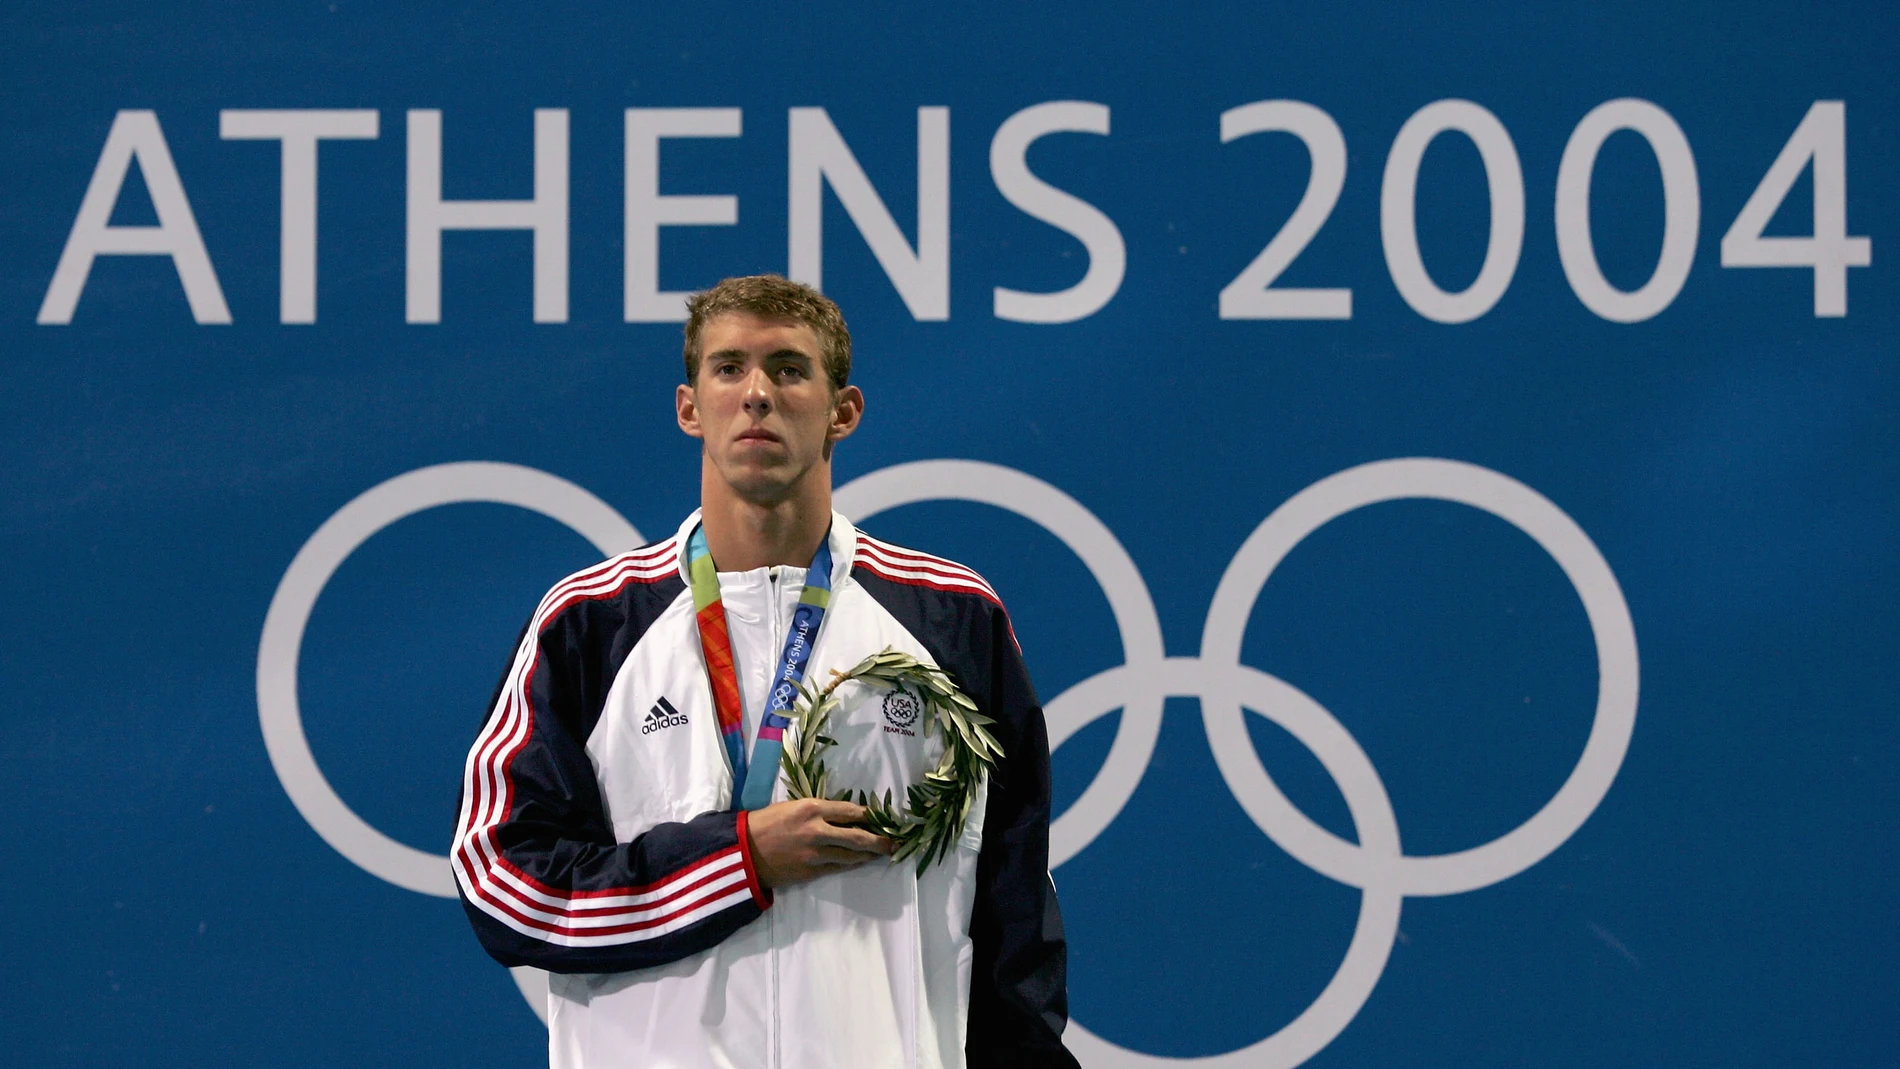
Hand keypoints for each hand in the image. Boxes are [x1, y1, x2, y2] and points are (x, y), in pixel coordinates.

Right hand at [746, 798, 892, 887]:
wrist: (743, 851)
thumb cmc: (766, 822)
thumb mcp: (793, 807)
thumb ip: (819, 810)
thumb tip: (844, 815)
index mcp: (812, 808)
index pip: (850, 811)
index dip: (869, 816)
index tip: (882, 817)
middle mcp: (817, 830)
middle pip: (857, 836)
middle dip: (878, 840)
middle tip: (892, 842)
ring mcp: (815, 853)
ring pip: (851, 855)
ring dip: (868, 854)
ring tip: (881, 853)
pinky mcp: (811, 871)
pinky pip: (837, 867)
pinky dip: (851, 864)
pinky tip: (860, 861)